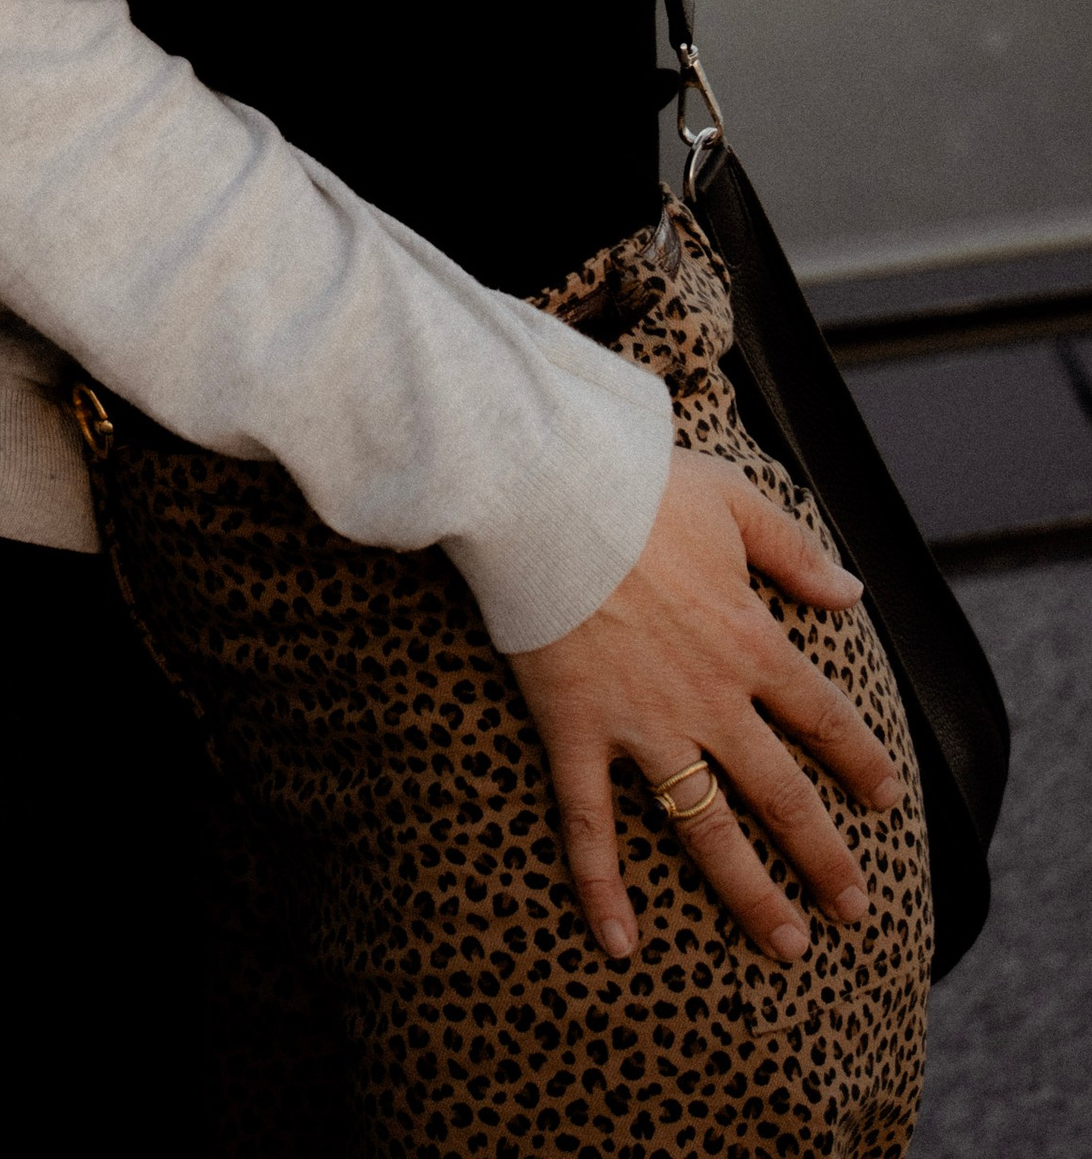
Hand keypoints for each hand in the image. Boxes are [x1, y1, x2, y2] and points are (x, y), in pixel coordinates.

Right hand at [508, 448, 902, 964]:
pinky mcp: (576, 731)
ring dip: (749, 892)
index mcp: (750, 641)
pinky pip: (589, 824)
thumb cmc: (636, 484)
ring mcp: (642, 724)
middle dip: (824, 858)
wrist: (545, 488)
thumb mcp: (732, 500)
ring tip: (786, 947)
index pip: (823, 717)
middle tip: (854, 910)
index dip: (860, 760)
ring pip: (707, 828)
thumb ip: (794, 550)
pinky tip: (619, 943)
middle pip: (781, 794)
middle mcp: (709, 699)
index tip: (887, 799)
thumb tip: (853, 592)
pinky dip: (602, 887)